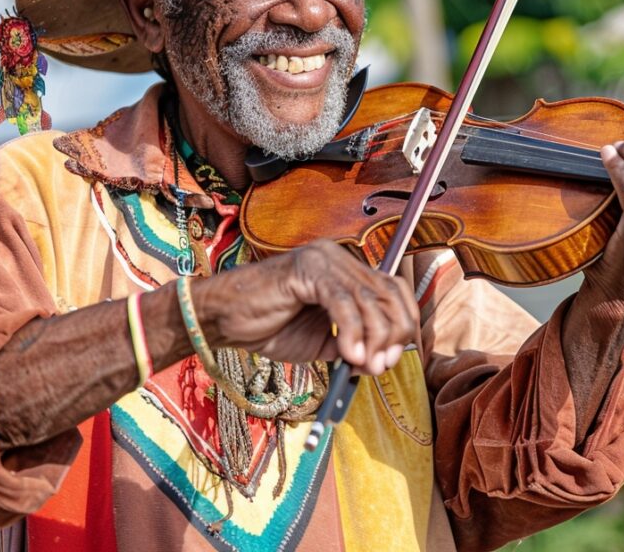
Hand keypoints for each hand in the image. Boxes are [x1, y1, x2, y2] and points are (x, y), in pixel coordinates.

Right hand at [194, 239, 417, 374]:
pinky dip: (352, 333)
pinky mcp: (307, 271)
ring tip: (362, 365)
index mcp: (345, 269)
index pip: (393, 290)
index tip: (389, 360)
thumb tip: (381, 361)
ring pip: (370, 300)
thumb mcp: (321, 343)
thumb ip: (352, 347)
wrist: (222, 319)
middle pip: (389, 293)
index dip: (400, 324)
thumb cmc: (268, 326)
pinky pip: (343, 304)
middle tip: (379, 365)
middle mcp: (337, 257)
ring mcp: (323, 260)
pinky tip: (348, 356)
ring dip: (374, 338)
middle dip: (392, 334)